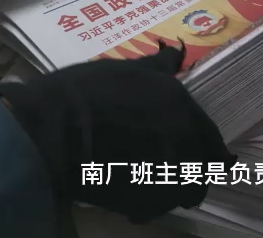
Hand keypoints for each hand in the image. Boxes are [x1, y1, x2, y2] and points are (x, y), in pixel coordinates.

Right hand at [0, 42, 234, 223]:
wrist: (49, 130)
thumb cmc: (83, 92)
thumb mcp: (125, 70)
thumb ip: (158, 70)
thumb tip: (176, 55)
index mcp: (183, 108)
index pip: (213, 138)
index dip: (205, 146)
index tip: (198, 150)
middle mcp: (185, 143)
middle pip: (206, 169)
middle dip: (194, 169)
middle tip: (173, 167)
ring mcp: (168, 175)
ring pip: (187, 192)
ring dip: (176, 187)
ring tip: (152, 180)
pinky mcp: (145, 203)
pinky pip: (160, 207)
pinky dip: (150, 202)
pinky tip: (130, 191)